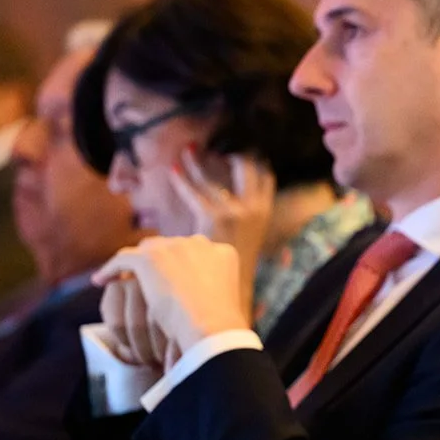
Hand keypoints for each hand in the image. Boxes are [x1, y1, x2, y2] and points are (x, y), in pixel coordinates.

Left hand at [93, 236, 248, 357]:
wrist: (211, 327)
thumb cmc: (221, 327)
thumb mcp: (225, 302)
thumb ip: (214, 292)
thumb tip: (206, 303)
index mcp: (223, 253)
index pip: (196, 253)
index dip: (182, 265)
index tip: (173, 279)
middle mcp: (199, 244)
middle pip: (172, 247)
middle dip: (161, 261)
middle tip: (147, 280)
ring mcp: (174, 247)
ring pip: (147, 250)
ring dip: (136, 263)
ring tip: (122, 278)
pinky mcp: (150, 257)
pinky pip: (123, 259)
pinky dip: (110, 269)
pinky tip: (100, 281)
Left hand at [170, 152, 274, 313]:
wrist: (227, 297)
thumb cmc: (231, 276)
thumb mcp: (245, 245)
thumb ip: (240, 225)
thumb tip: (228, 216)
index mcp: (266, 215)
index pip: (267, 178)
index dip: (256, 162)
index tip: (244, 149)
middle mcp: (256, 210)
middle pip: (247, 170)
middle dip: (234, 154)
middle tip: (219, 143)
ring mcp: (236, 213)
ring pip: (214, 179)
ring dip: (198, 163)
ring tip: (188, 149)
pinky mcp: (214, 218)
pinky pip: (194, 193)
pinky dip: (182, 180)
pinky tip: (172, 170)